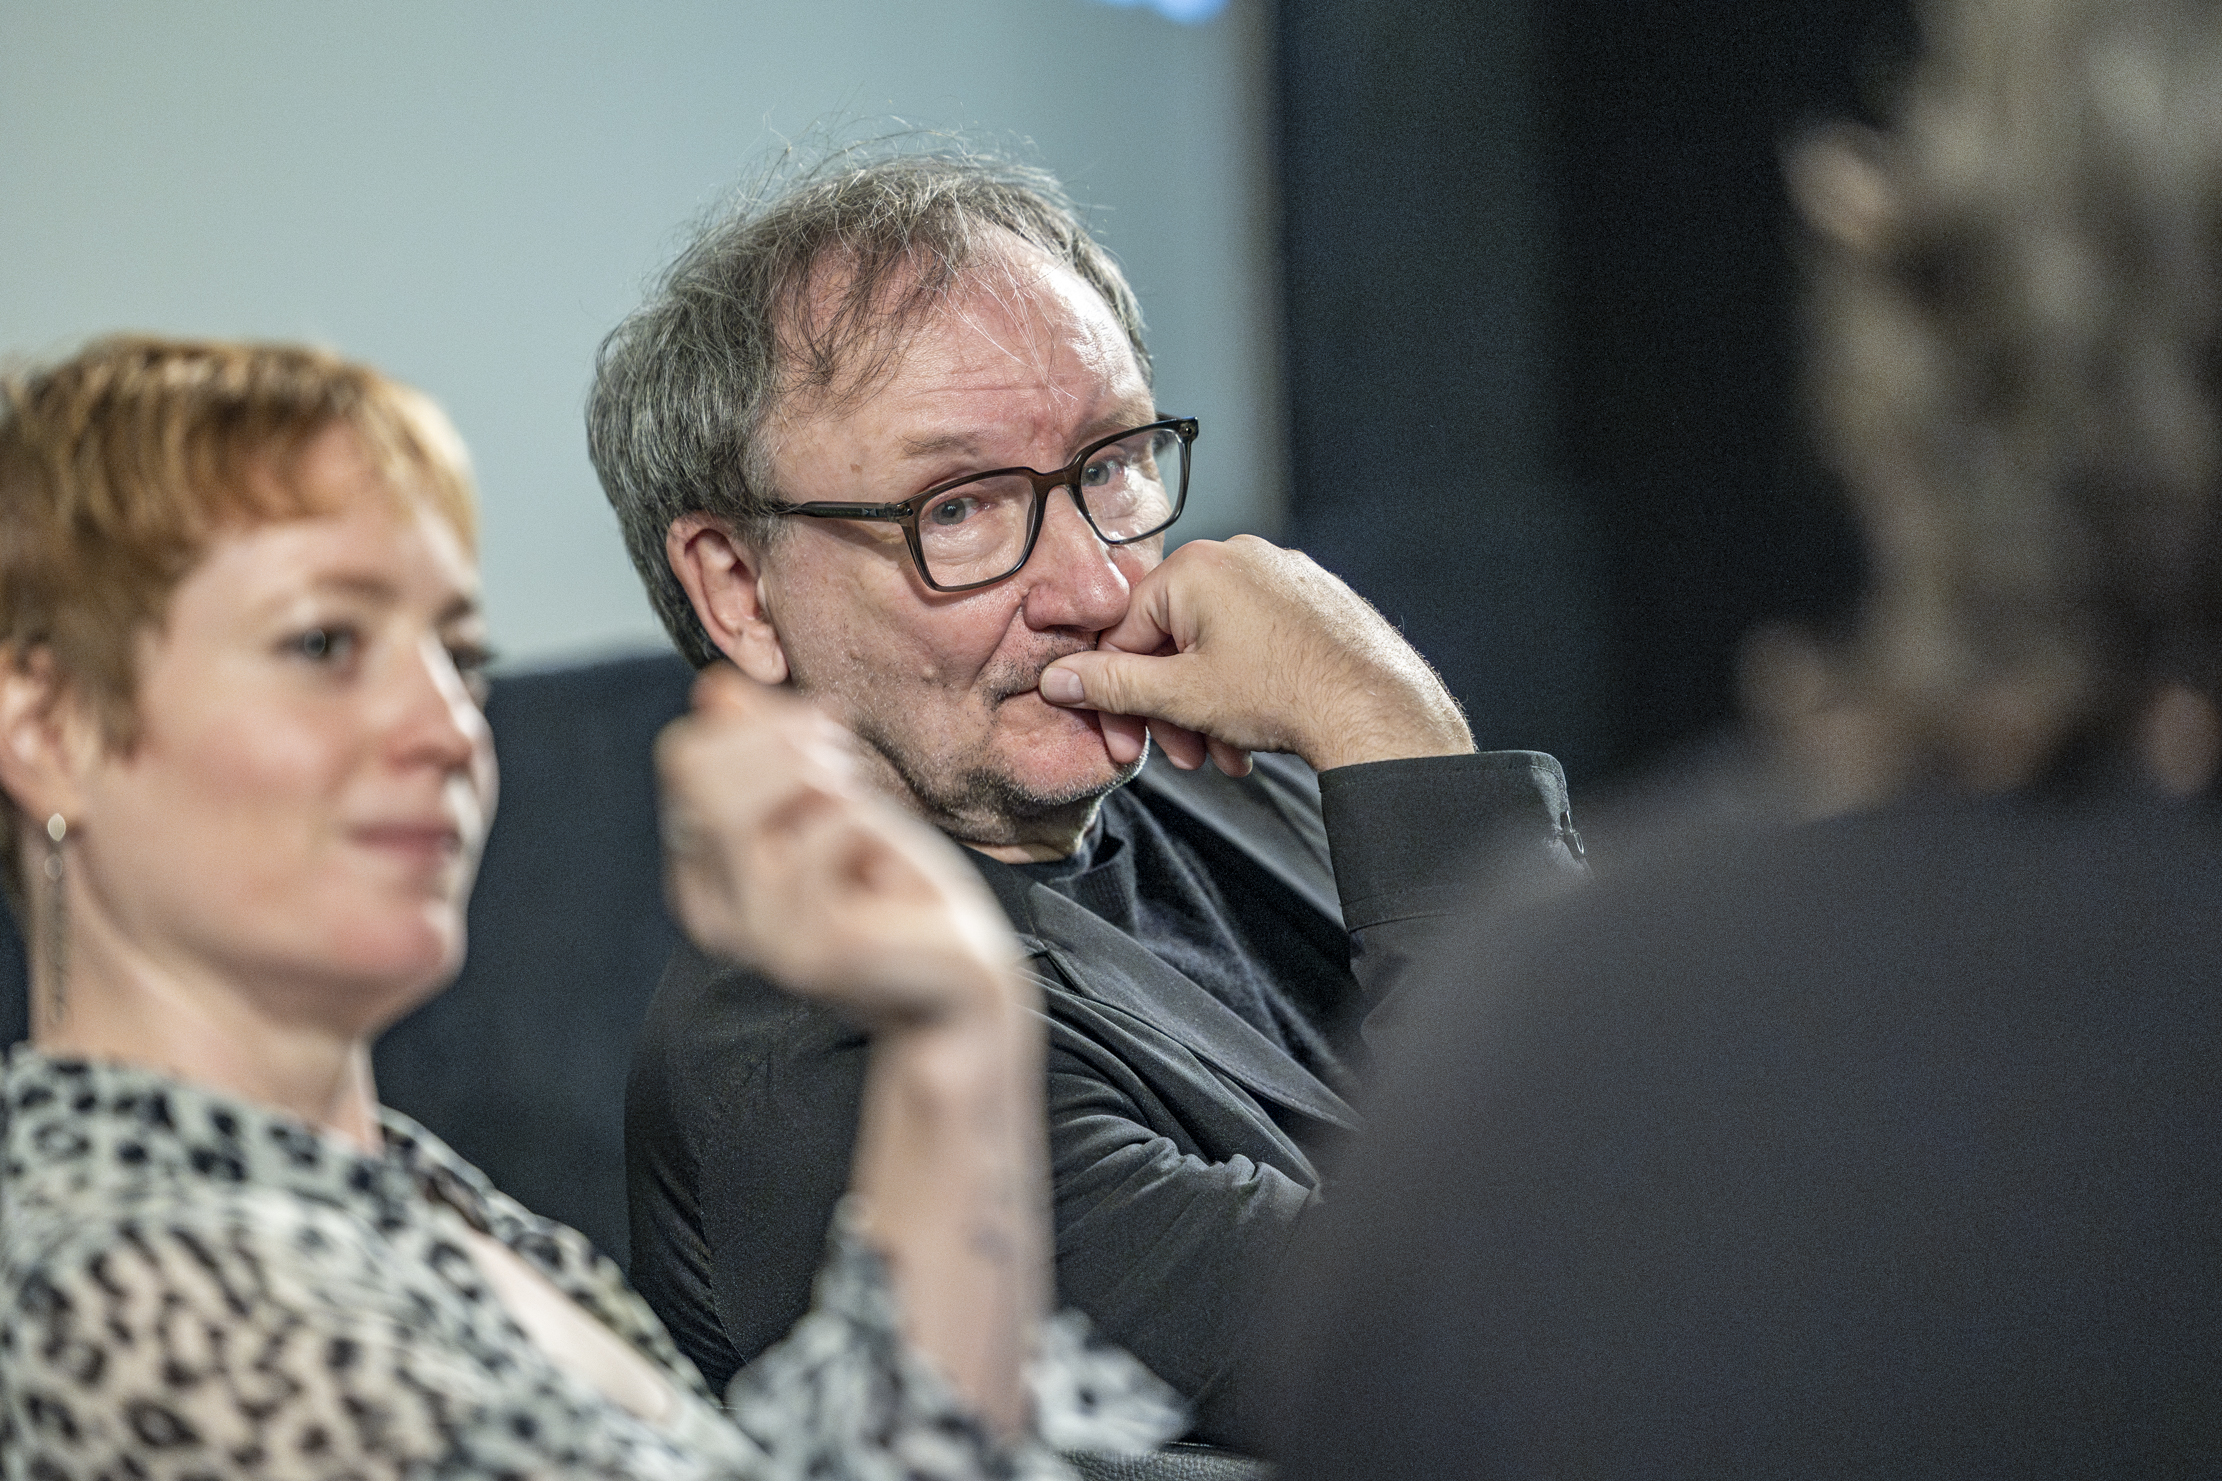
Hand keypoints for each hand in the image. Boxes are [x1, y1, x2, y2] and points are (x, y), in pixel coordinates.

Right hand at [656, 666, 1019, 1026]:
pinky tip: (887, 871)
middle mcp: (712, 907)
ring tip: (868, 819)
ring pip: (755, 796)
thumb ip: (769, 750)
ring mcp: (755, 930)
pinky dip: (871, 828)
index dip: (759, 722)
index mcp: (703, 872)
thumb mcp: (829, 805)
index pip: (685, 755)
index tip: (824, 734)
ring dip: (829, 784)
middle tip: (848, 768)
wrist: (954, 983)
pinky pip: (827, 832)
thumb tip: (716, 687)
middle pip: (700, 768)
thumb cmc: (895, 890)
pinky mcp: (807, 944)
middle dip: (784, 741)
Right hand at [1039, 535, 1475, 773]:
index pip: (1125, 632)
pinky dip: (1244, 689)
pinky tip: (1253, 736)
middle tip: (1181, 757)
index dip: (1115, 697)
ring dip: (1207, 709)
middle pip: (1172, 641)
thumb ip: (1111, 686)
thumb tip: (1057, 679)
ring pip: (1215, 648)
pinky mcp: (1312, 598)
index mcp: (1195, 567)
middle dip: (1171, 710)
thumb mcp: (1181, 697)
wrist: (1376, 707)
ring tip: (1224, 755)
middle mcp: (1238, 557)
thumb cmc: (1282, 694)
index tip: (1123, 743)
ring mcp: (1280, 574)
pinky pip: (1256, 641)